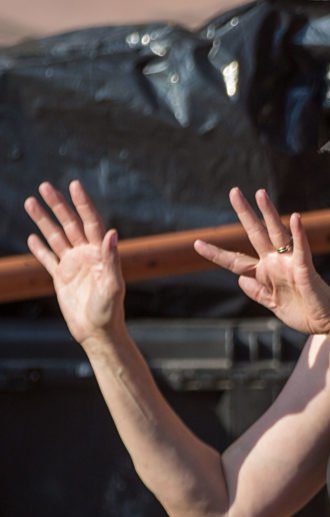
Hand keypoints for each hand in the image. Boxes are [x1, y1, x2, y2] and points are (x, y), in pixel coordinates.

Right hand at [24, 181, 124, 343]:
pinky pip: (48, 258)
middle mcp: (87, 254)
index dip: (82, 203)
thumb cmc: (109, 310)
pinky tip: (31, 235)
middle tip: (45, 185)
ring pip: (55, 237)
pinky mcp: (61, 278)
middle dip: (58, 205)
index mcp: (101, 253)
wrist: (98, 332)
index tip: (74, 185)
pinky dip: (39, 247)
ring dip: (43, 220)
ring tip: (30, 201)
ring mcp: (73, 265)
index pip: (91, 221)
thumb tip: (112, 232)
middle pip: (70, 224)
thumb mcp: (112, 284)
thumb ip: (112, 258)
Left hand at [194, 188, 329, 335]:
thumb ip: (257, 292)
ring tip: (260, 193)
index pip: (236, 261)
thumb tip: (240, 279)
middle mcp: (276, 263)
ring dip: (269, 213)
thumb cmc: (304, 313)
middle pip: (256, 234)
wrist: (328, 322)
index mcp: (265, 273)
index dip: (216, 253)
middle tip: (234, 191)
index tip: (197, 243)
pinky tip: (295, 218)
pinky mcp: (305, 268)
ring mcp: (290, 263)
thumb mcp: (273, 305)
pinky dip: (299, 234)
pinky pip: (301, 249)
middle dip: (245, 214)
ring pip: (277, 233)